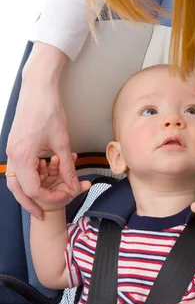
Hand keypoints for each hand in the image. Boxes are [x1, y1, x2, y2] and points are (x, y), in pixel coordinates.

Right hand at [6, 43, 80, 217]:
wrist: (37, 88)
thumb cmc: (49, 110)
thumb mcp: (62, 141)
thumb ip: (67, 166)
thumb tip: (74, 185)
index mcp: (23, 156)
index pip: (32, 189)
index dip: (49, 197)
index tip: (65, 196)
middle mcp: (12, 155)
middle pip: (17, 189)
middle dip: (29, 204)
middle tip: (41, 215)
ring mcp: (11, 149)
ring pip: (14, 179)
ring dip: (26, 192)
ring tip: (41, 200)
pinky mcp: (14, 144)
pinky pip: (16, 168)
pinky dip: (26, 177)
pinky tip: (41, 178)